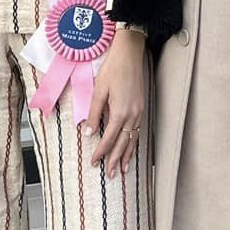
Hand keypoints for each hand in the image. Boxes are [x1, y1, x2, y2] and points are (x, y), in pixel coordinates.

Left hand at [86, 28, 147, 175]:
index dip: (101, 152)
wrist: (129, 54)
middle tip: (111, 175)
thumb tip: (88, 132)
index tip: (94, 162)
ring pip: (133, 140)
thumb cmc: (112, 70)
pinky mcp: (141, 108)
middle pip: (123, 144)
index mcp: (119, 113)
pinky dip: (134, 143)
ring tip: (124, 170)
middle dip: (116, 160)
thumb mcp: (99, 91)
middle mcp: (132, 116)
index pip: (108, 139)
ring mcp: (139, 112)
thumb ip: (93, 113)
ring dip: (127, 155)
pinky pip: (138, 131)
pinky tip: (131, 149)